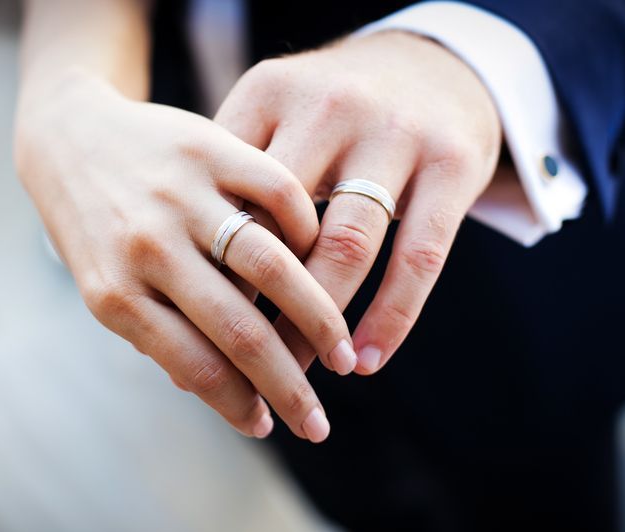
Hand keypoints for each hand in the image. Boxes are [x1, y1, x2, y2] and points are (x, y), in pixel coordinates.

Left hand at [14, 71, 355, 441]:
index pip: (195, 367)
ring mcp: (181, 195)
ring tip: (343, 356)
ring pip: (273, 268)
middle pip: (240, 331)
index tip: (269, 426)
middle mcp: (148, 246)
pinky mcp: (209, 148)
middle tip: (319, 424)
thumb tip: (228, 396)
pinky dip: (310, 235)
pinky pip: (281, 196)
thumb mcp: (105, 287)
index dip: (238, 407)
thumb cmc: (94, 228)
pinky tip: (320, 266)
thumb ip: (158, 334)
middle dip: (289, 387)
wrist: (69, 136)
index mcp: (116, 293)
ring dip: (319, 322)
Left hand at [216, 31, 501, 373]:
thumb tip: (172, 301)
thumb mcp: (272, 120)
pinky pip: (419, 256)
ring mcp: (395, 133)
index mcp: (269, 93)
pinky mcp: (452, 163)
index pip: (227, 198)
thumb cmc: (329, 115)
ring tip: (298, 378)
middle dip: (255, 308)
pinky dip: (392, 316)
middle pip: (279, 227)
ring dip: (318, 326)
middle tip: (237, 371)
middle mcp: (329, 107)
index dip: (205, 272)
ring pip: (346, 246)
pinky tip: (368, 360)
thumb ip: (228, 189)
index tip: (189, 332)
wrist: (433, 61)